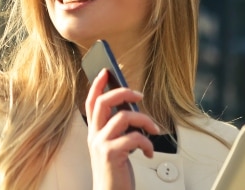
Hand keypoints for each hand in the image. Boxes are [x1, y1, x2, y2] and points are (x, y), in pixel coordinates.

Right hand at [85, 69, 159, 189]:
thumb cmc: (115, 171)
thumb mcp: (114, 146)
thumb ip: (118, 129)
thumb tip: (133, 109)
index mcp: (94, 131)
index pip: (91, 102)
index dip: (97, 85)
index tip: (106, 72)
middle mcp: (94, 135)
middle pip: (103, 102)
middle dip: (123, 92)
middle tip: (139, 95)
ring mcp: (101, 144)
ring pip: (123, 117)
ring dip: (144, 120)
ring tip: (153, 129)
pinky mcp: (110, 154)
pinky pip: (133, 137)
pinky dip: (147, 142)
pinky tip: (149, 151)